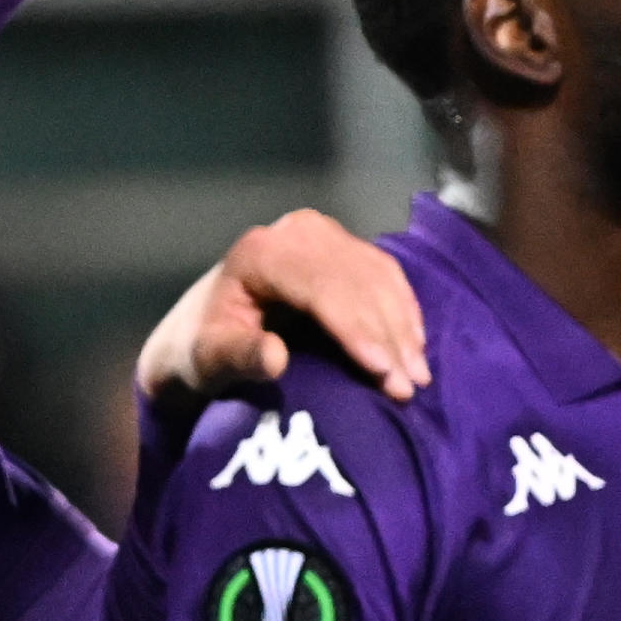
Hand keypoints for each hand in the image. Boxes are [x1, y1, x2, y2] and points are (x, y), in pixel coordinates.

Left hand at [136, 210, 427, 408]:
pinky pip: (384, 272)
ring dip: (403, 326)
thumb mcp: (207, 358)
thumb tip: (274, 357)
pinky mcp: (340, 244)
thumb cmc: (203, 347)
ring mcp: (321, 234)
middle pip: (356, 282)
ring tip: (417, 376)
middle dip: (387, 336)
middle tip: (409, 386)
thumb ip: (238, 356)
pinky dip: (403, 308)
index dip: (357, 330)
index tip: (383, 371)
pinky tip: (414, 345)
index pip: (322, 288)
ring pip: (377, 277)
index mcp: (259, 254)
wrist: (204, 326)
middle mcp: (294, 233)